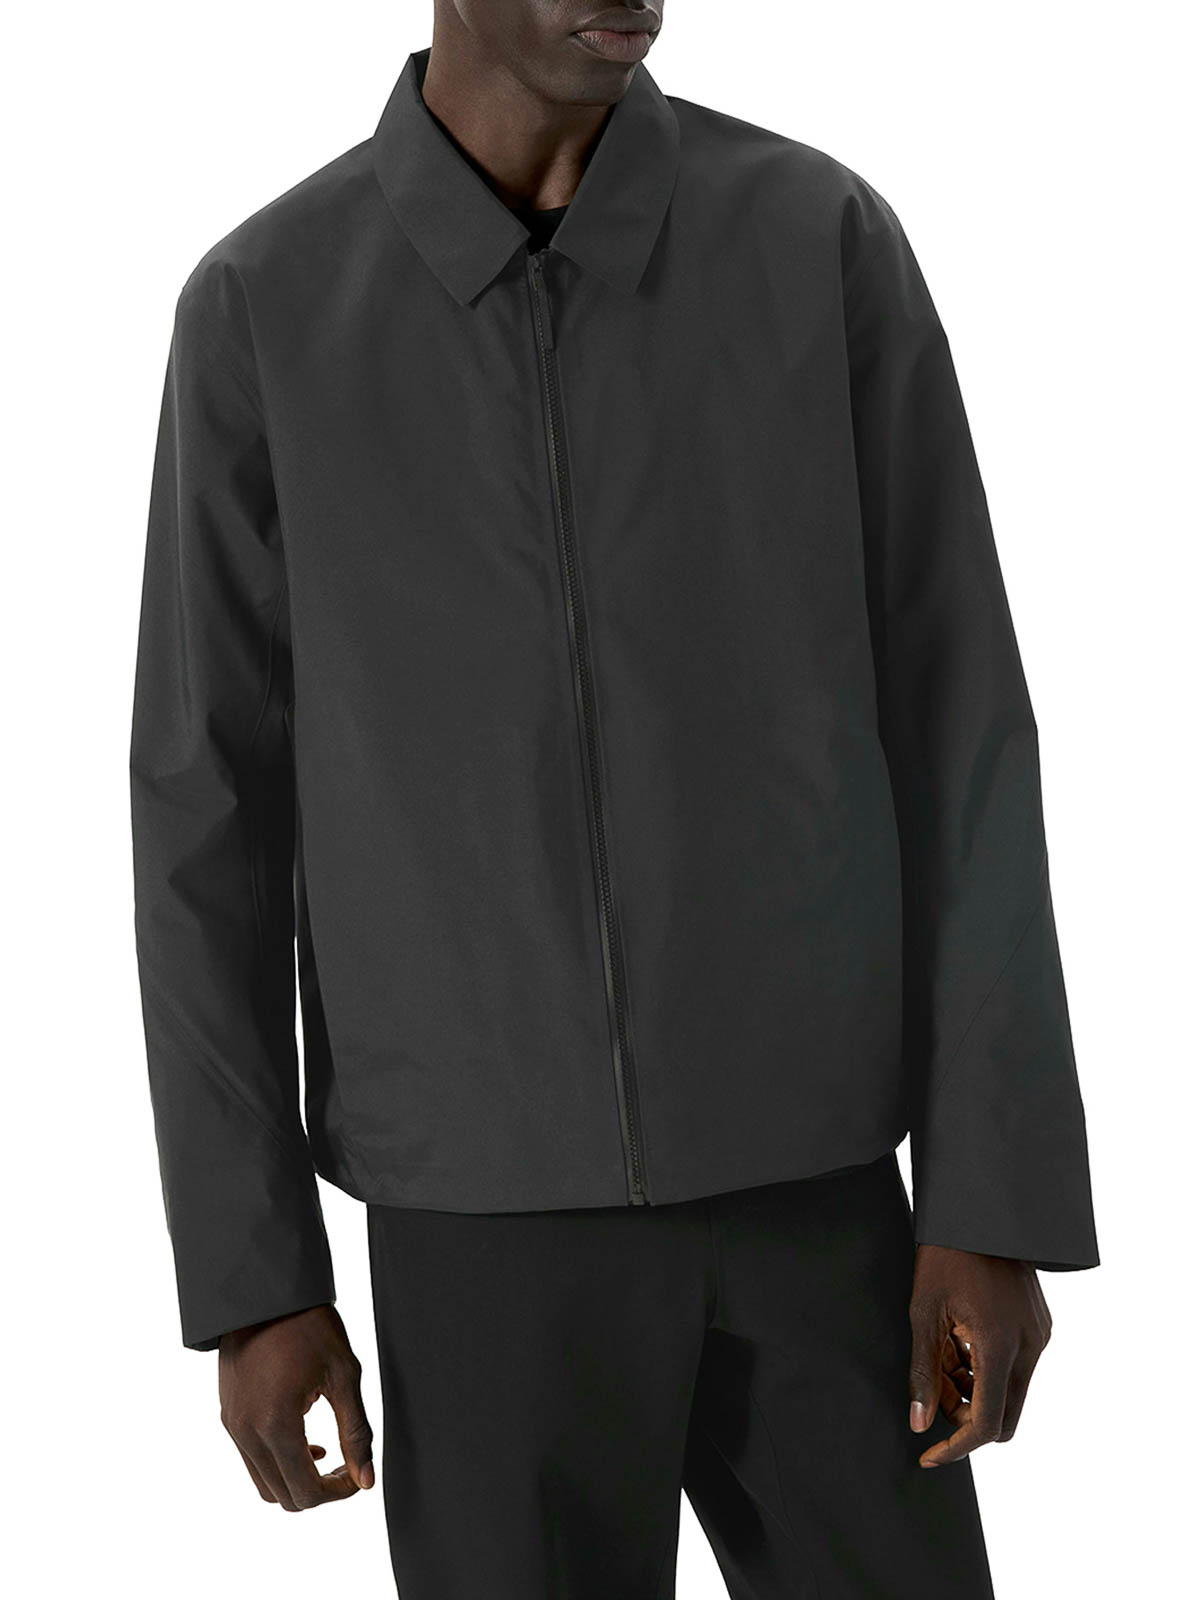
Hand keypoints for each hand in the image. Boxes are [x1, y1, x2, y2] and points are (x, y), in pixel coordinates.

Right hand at [219, 1303, 373, 1509]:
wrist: (265, 1292)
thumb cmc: (308, 1325)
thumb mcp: (344, 1374)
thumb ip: (356, 1432)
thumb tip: (365, 1479)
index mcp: (276, 1424)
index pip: (305, 1493)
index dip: (337, 1493)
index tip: (357, 1474)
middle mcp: (246, 1433)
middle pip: (282, 1496)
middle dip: (318, 1491)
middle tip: (346, 1467)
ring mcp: (232, 1425)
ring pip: (263, 1483)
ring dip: (296, 1479)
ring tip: (325, 1453)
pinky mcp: (227, 1415)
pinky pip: (251, 1460)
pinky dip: (277, 1462)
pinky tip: (303, 1437)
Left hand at [908, 1244, 1051, 1468]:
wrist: (979, 1212)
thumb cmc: (945, 1254)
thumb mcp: (923, 1310)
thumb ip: (923, 1370)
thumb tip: (918, 1423)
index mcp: (1001, 1346)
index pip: (987, 1423)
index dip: (956, 1447)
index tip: (928, 1455)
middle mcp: (1030, 1347)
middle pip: (1003, 1416)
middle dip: (964, 1417)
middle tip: (930, 1390)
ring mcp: (1039, 1337)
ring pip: (1007, 1392)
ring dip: (973, 1390)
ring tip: (939, 1353)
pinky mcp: (1039, 1326)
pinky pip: (1014, 1368)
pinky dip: (986, 1369)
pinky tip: (958, 1340)